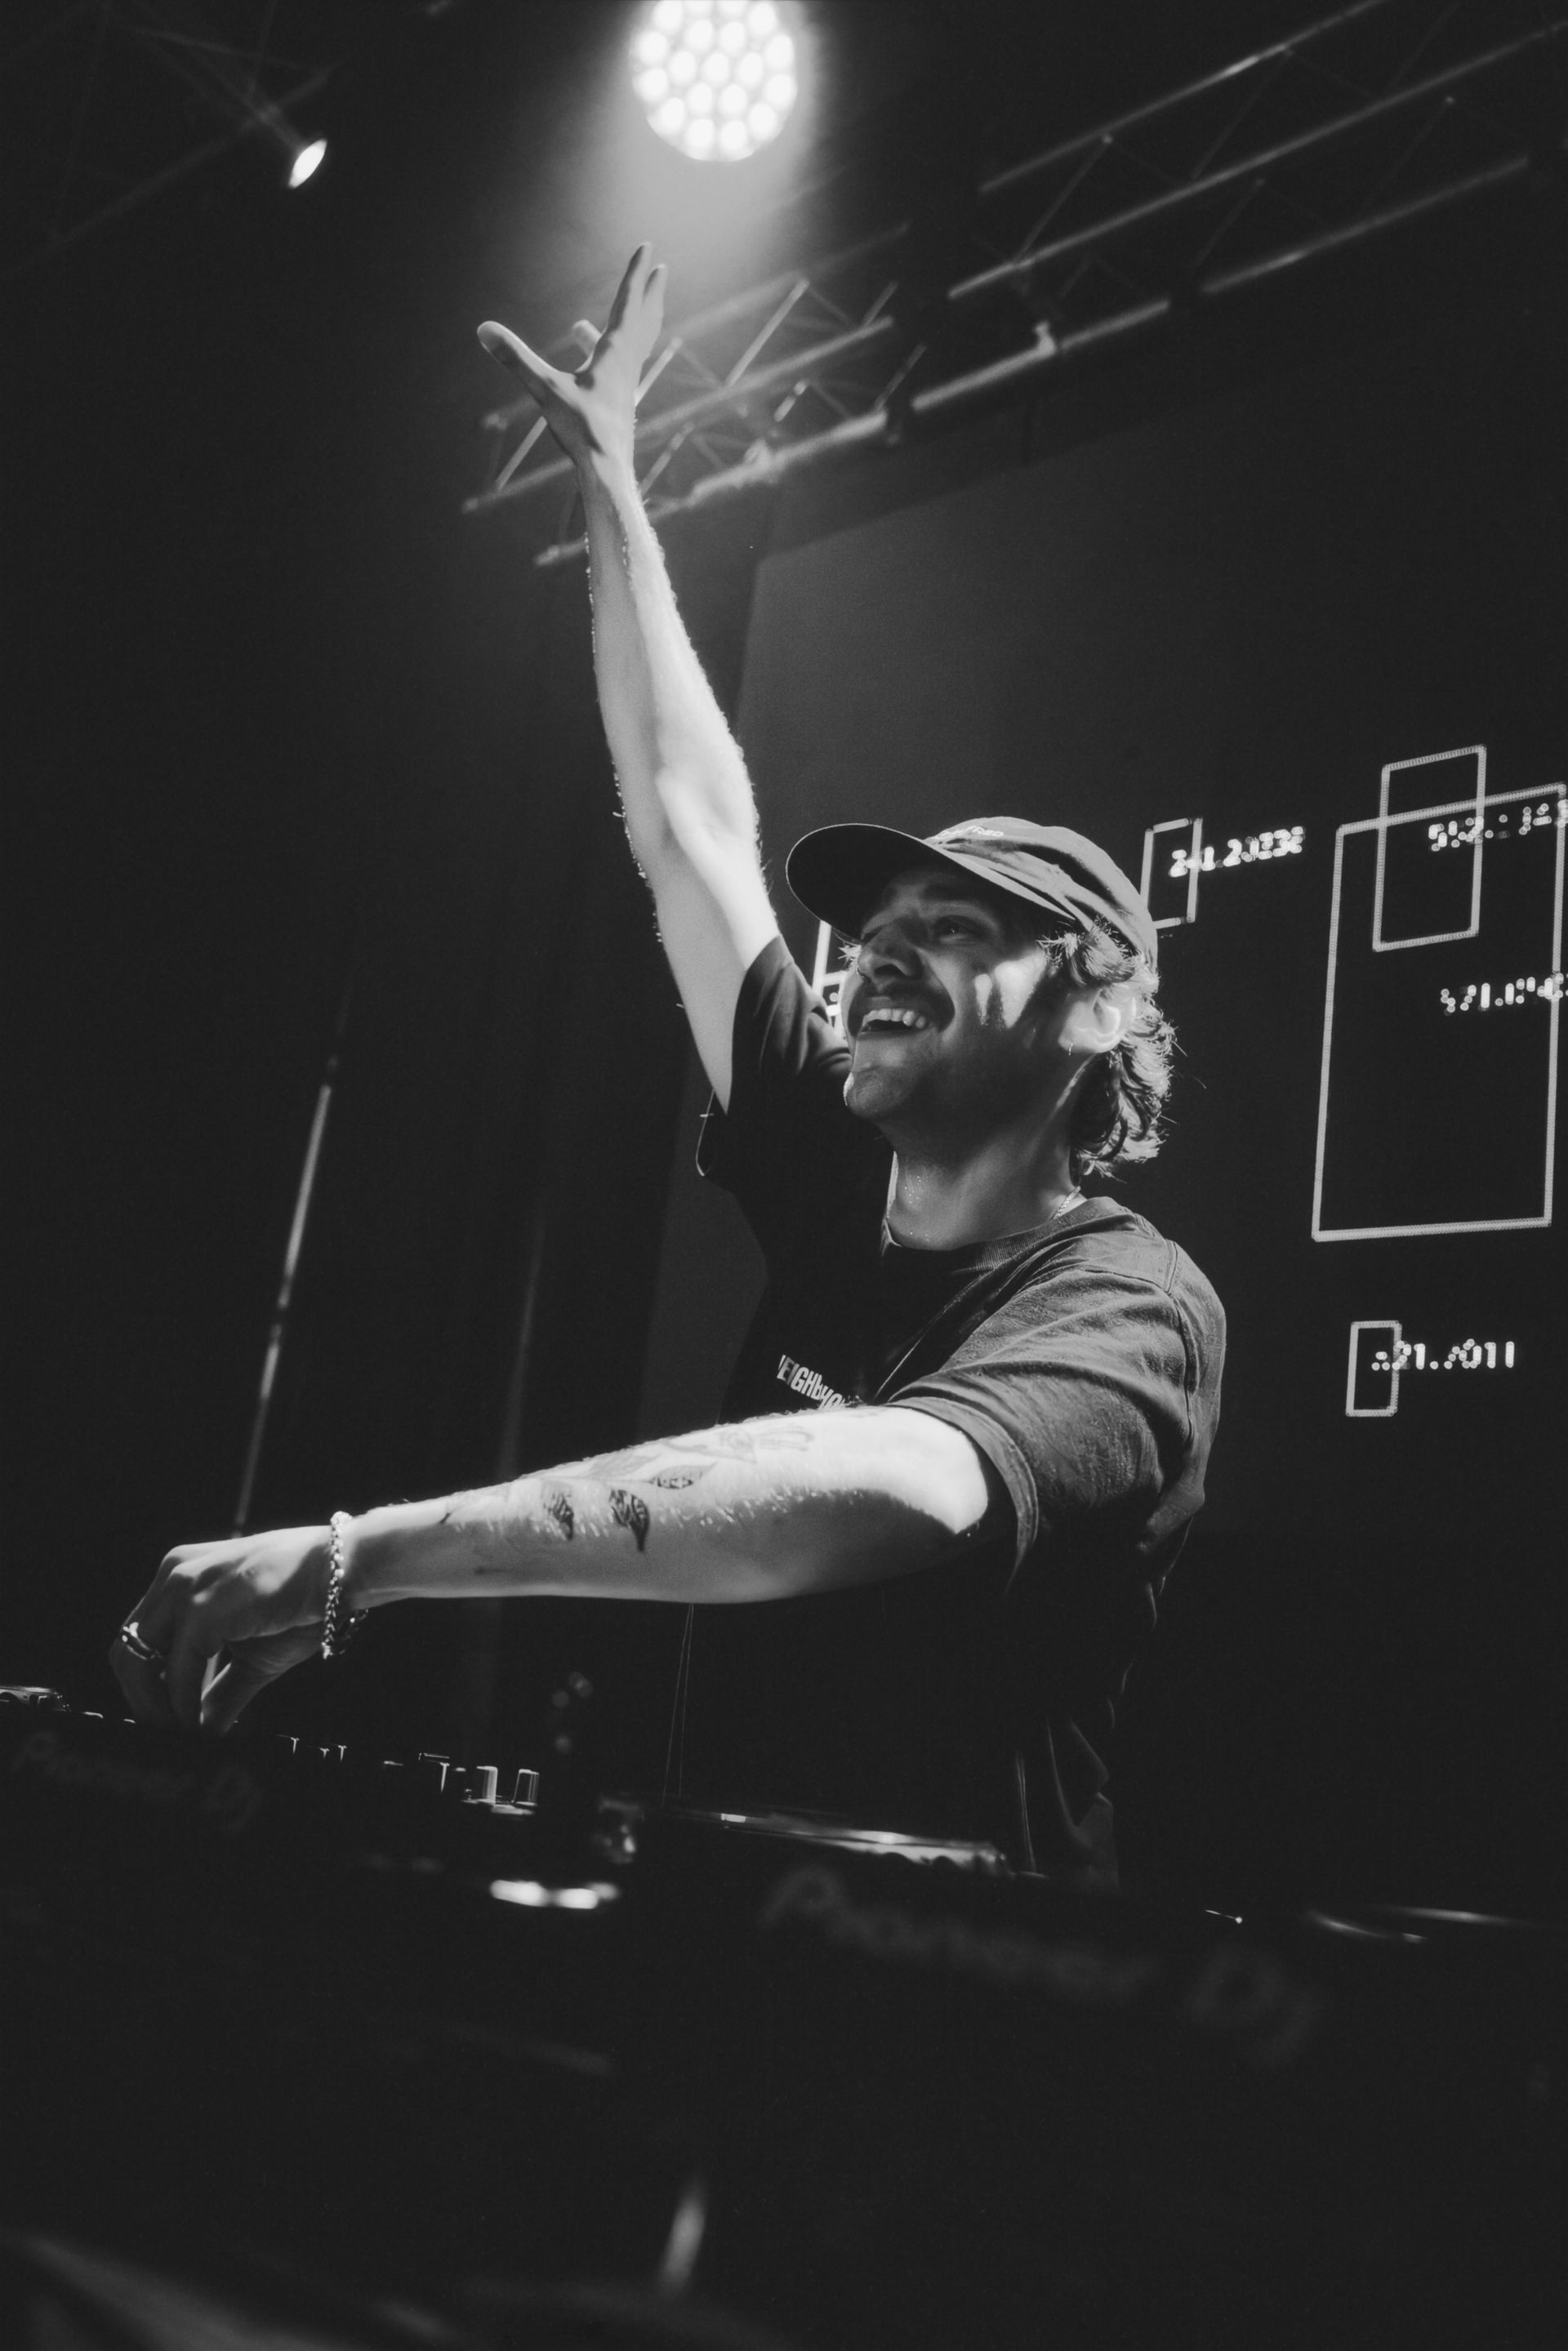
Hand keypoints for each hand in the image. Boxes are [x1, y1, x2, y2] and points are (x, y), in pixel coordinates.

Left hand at [110, 1525, 333, 1734]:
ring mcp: (184, 1588)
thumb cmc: (304, 1602)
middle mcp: (173, 1574)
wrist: (342, 1569)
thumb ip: (218, 1690)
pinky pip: (178, 1673)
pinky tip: (199, 1727)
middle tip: (167, 1735)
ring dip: (156, 1709)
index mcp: (180, 1574)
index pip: (139, 1638)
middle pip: (126, 1651)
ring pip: (138, 1662)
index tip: (165, 1720)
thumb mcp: (251, 1654)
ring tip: (181, 1736)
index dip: (147, 1685)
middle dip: (143, 1702)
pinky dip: (182, 1708)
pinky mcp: (202, 1609)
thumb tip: (199, 1731)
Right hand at [477, 242, 666, 475]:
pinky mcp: (619, 401)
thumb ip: (515, 358)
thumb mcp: (544, 390)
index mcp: (614, 353)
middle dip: (649, 292)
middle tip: (660, 270)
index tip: (648, 249)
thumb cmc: (582, 431)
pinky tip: (594, 359)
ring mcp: (625, 384)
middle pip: (643, 319)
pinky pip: (622, 365)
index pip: (627, 303)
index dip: (635, 274)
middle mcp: (626, 364)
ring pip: (635, 343)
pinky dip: (613, 351)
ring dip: (631, 321)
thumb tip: (483, 329)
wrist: (607, 471)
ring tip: (610, 315)